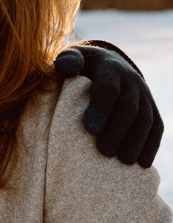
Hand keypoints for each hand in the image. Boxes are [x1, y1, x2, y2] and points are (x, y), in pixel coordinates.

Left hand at [54, 42, 162, 166]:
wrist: (108, 65)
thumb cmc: (82, 67)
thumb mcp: (73, 59)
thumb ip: (67, 60)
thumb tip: (66, 67)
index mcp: (110, 69)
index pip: (109, 88)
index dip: (101, 107)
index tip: (90, 129)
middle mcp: (131, 82)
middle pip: (129, 107)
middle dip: (118, 130)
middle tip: (104, 151)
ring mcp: (144, 96)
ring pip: (146, 119)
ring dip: (136, 142)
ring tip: (123, 161)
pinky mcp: (152, 110)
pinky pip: (157, 128)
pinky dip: (151, 146)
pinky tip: (142, 164)